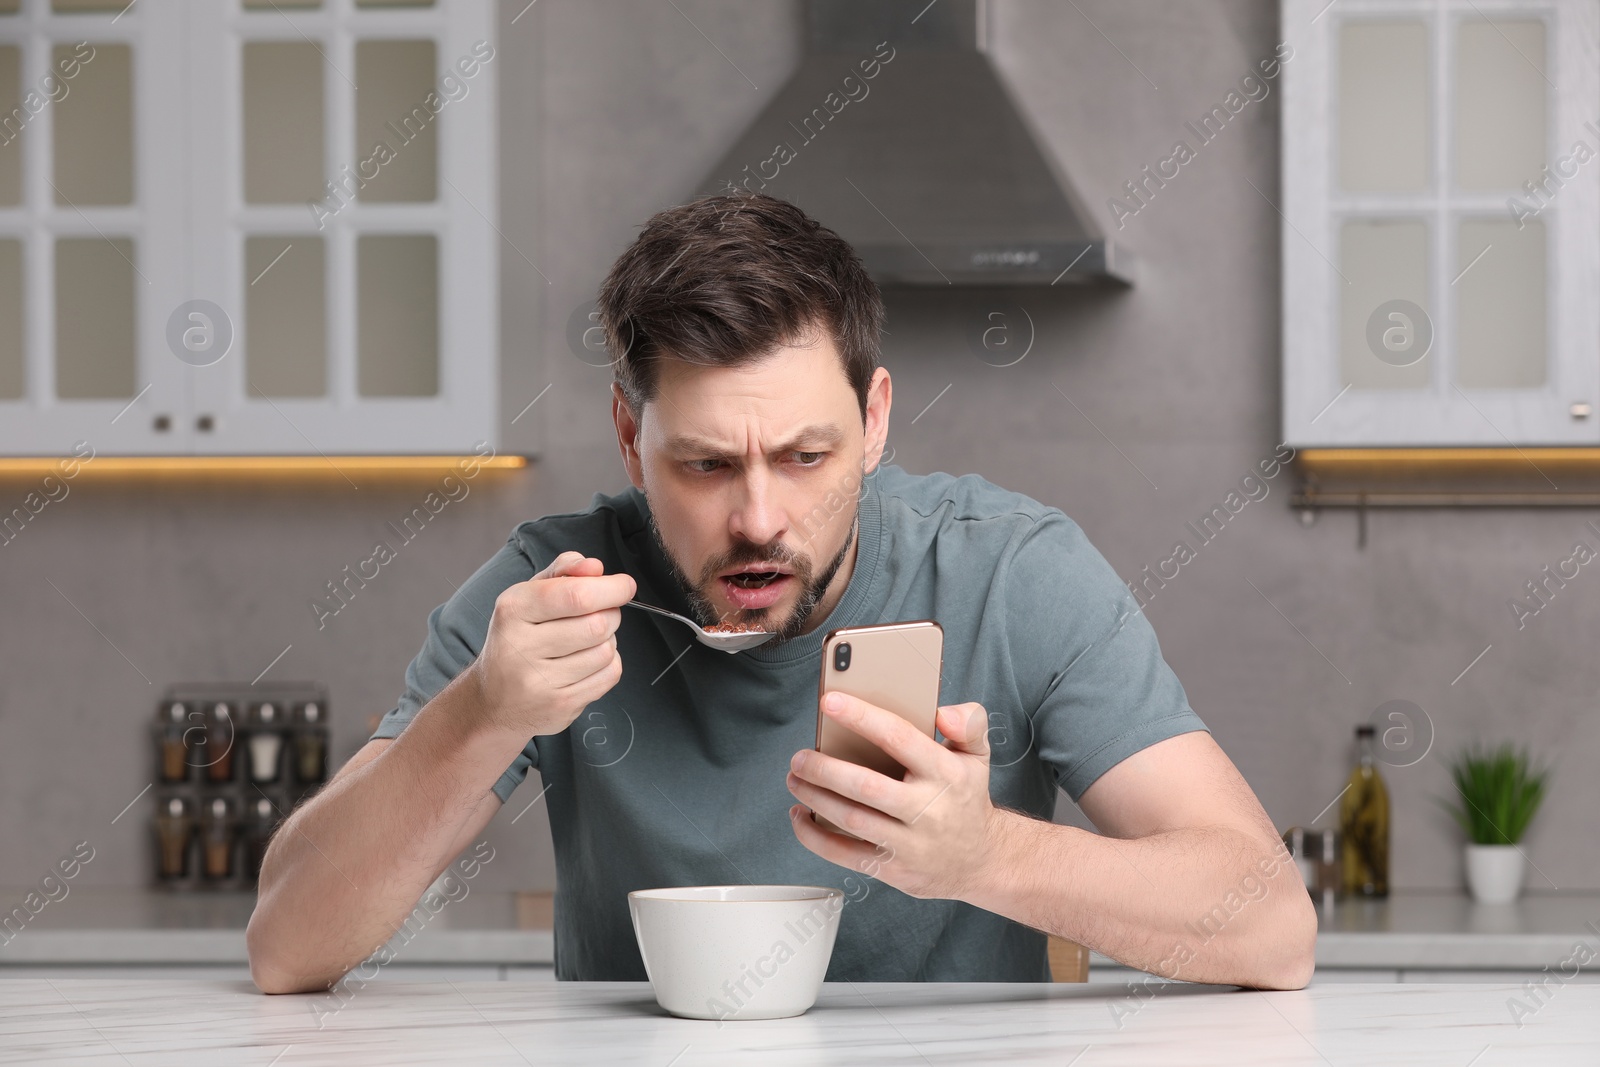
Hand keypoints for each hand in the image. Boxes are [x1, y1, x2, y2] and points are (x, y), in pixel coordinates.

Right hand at [468, 551, 635, 738]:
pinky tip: (586, 663)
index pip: (576, 595)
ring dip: (608, 641)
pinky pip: (609, 676)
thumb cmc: (517, 639)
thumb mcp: (528, 596)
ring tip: (586, 641)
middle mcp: (521, 647)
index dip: (611, 588)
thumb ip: (563, 572)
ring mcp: (540, 682)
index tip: (624, 585)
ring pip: (606, 651)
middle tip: (601, 614)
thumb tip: (595, 567)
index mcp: (513, 610)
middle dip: (610, 614)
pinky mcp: (559, 706)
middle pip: (597, 624)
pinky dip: (608, 665)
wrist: (492, 702)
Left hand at [786, 693, 1004, 901]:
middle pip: (867, 786)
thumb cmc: (966, 797)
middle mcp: (928, 809)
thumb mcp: (978, 755)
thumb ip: (968, 722)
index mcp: (946, 773)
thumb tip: (943, 713)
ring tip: (796, 778)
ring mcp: (910, 844)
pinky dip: (814, 837)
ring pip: (852, 820)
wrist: (982, 860)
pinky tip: (801, 815)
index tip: (831, 702)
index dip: (862, 717)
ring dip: (816, 798)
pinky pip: (845, 855)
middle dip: (825, 769)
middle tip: (800, 756)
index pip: (900, 738)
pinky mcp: (894, 870)